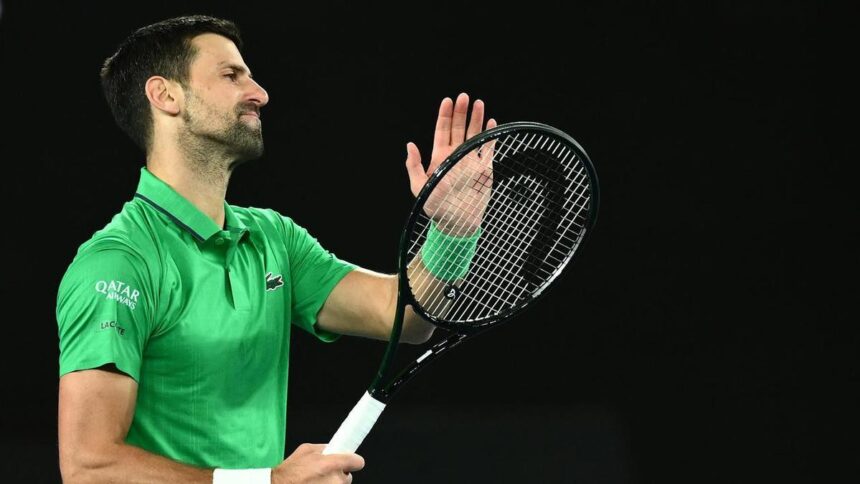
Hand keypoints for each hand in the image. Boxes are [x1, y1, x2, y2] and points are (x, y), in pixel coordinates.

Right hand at [271, 443, 363, 483]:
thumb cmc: (290, 471)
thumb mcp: (306, 449)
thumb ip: (324, 448)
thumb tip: (334, 448)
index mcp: (331, 464)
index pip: (357, 462)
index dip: (354, 461)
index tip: (352, 462)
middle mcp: (335, 480)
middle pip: (347, 477)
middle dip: (338, 475)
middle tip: (324, 473)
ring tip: (316, 481)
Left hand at [405, 93, 497, 235]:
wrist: (457, 223)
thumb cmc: (436, 207)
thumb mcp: (420, 188)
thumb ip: (415, 167)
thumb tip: (410, 145)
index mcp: (440, 157)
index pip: (442, 131)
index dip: (445, 115)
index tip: (448, 101)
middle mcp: (455, 155)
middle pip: (459, 128)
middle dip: (462, 112)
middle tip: (464, 97)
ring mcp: (470, 160)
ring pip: (474, 134)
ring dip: (476, 119)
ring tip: (479, 103)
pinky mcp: (484, 168)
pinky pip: (488, 148)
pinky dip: (490, 136)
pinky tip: (491, 121)